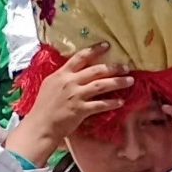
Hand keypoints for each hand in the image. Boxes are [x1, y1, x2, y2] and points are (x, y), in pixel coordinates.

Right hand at [6, 43, 130, 165]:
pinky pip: (100, 104)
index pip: (80, 57)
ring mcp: (76, 96)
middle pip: (96, 70)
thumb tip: (76, 70)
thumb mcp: (50, 85)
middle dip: (114, 67)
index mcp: (62, 74)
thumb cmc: (44, 106)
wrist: (40, 125)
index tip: (108, 46)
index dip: (95, 50)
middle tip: (126, 67)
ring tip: (130, 80)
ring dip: (118, 82)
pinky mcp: (81, 110)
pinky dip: (112, 103)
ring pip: (101, 85)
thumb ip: (63, 76)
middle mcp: (70, 82)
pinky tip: (121, 102)